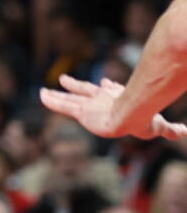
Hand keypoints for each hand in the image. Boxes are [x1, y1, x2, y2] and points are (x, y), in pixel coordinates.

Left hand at [39, 75, 186, 139]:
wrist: (131, 117)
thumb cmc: (144, 121)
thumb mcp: (159, 127)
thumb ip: (171, 130)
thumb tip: (186, 132)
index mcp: (118, 98)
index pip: (108, 90)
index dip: (105, 87)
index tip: (104, 82)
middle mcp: (102, 98)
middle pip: (85, 91)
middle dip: (75, 86)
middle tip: (65, 80)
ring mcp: (90, 104)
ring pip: (69, 99)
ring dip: (56, 96)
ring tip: (42, 92)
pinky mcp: (80, 112)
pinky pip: (61, 105)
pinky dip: (51, 101)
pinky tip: (40, 96)